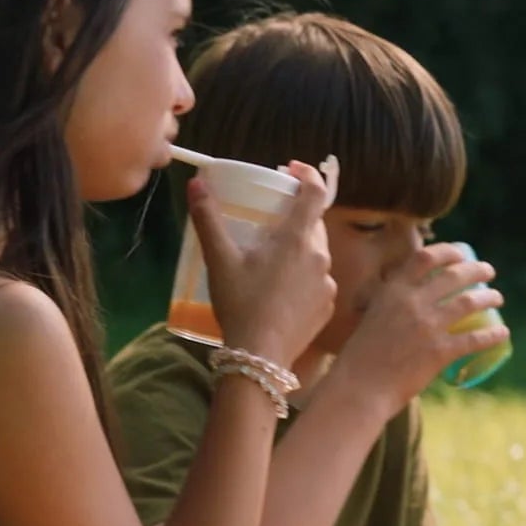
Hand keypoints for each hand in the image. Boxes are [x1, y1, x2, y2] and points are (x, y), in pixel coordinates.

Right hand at [190, 160, 336, 365]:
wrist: (259, 356)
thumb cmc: (240, 302)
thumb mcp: (220, 259)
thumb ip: (208, 219)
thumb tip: (196, 183)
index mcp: (297, 238)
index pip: (316, 193)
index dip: (308, 175)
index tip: (292, 169)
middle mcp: (320, 256)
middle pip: (314, 224)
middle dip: (296, 215)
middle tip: (271, 218)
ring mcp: (328, 283)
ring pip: (316, 254)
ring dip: (299, 248)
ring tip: (271, 258)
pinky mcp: (328, 306)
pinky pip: (317, 281)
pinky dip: (302, 277)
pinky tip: (281, 289)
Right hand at [329, 243, 509, 415]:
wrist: (358, 388)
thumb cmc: (360, 357)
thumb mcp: (371, 317)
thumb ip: (389, 305)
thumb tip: (406, 300)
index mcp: (392, 291)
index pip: (425, 258)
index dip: (448, 252)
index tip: (462, 253)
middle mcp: (411, 303)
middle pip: (454, 276)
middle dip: (477, 270)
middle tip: (489, 272)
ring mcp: (427, 327)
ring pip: (468, 303)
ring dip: (489, 298)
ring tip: (498, 298)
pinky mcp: (438, 352)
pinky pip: (473, 339)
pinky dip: (492, 335)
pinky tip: (503, 333)